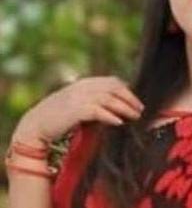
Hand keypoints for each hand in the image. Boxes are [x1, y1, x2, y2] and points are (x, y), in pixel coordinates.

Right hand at [12, 76, 143, 144]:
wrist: (34, 126)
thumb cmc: (57, 118)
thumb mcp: (76, 104)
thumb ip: (93, 101)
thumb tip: (116, 108)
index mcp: (84, 83)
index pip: (112, 81)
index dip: (127, 90)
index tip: (136, 101)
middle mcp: (82, 87)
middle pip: (114, 88)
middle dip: (130, 98)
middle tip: (141, 110)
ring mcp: (78, 97)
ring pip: (109, 98)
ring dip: (125, 108)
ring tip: (135, 117)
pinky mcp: (75, 110)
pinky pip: (98, 111)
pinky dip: (110, 116)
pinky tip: (119, 123)